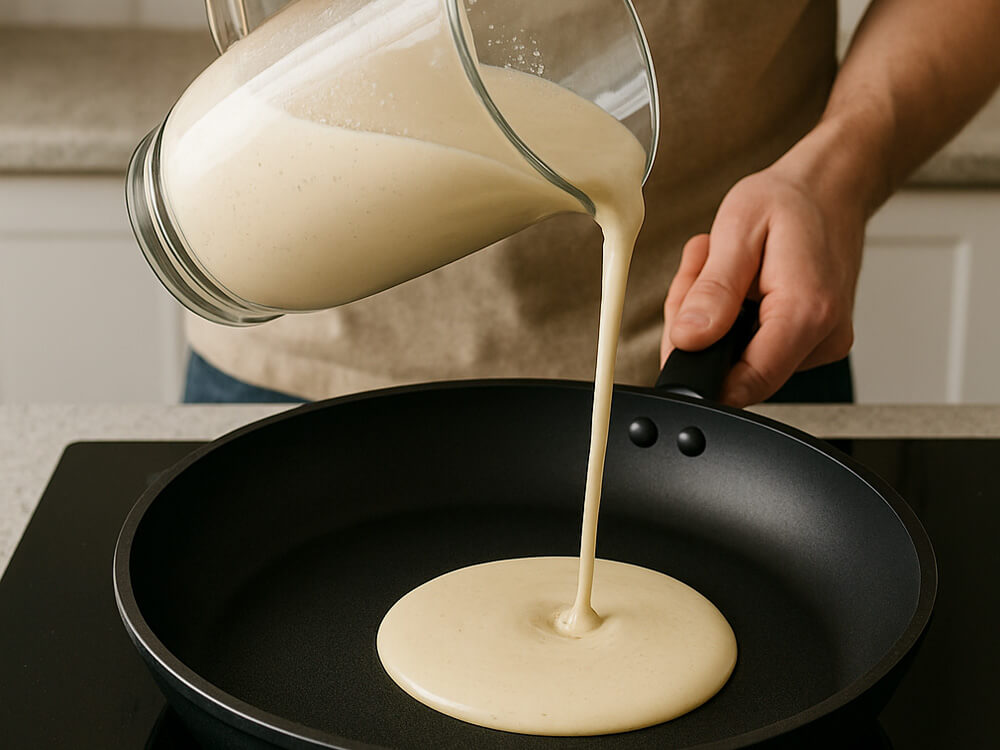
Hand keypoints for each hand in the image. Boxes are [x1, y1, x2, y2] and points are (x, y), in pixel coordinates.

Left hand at [660, 153, 864, 407]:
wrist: (833, 187)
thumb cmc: (791, 200)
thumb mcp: (737, 230)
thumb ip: (711, 290)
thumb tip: (687, 340)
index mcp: (806, 312)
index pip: (745, 383)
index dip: (697, 371)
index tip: (678, 339)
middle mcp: (822, 337)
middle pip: (735, 370)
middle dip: (700, 328)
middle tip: (700, 272)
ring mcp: (820, 343)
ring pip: (739, 358)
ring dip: (713, 319)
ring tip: (722, 268)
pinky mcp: (811, 342)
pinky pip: (753, 346)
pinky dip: (732, 318)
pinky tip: (738, 283)